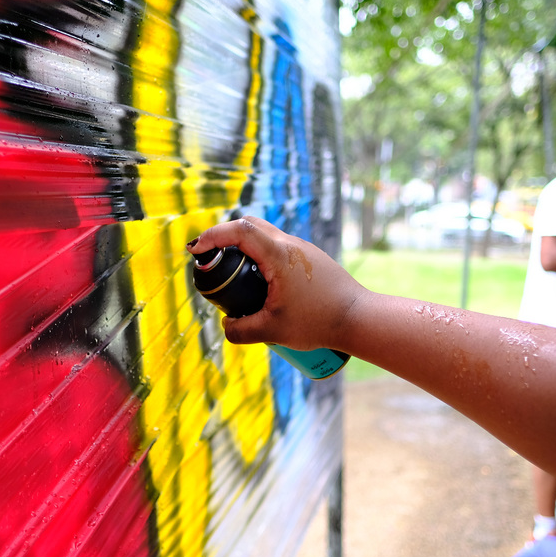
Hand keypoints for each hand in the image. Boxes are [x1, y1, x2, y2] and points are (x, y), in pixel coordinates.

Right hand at [187, 217, 366, 350]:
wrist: (359, 318)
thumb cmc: (319, 322)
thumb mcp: (272, 331)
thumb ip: (241, 330)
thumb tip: (226, 324)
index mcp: (279, 254)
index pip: (238, 230)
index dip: (212, 236)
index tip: (196, 250)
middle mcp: (291, 244)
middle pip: (250, 225)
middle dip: (225, 237)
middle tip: (211, 258)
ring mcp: (303, 249)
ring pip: (266, 235)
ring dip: (245, 246)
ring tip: (234, 275)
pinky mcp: (312, 258)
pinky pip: (279, 248)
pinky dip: (262, 256)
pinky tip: (260, 282)